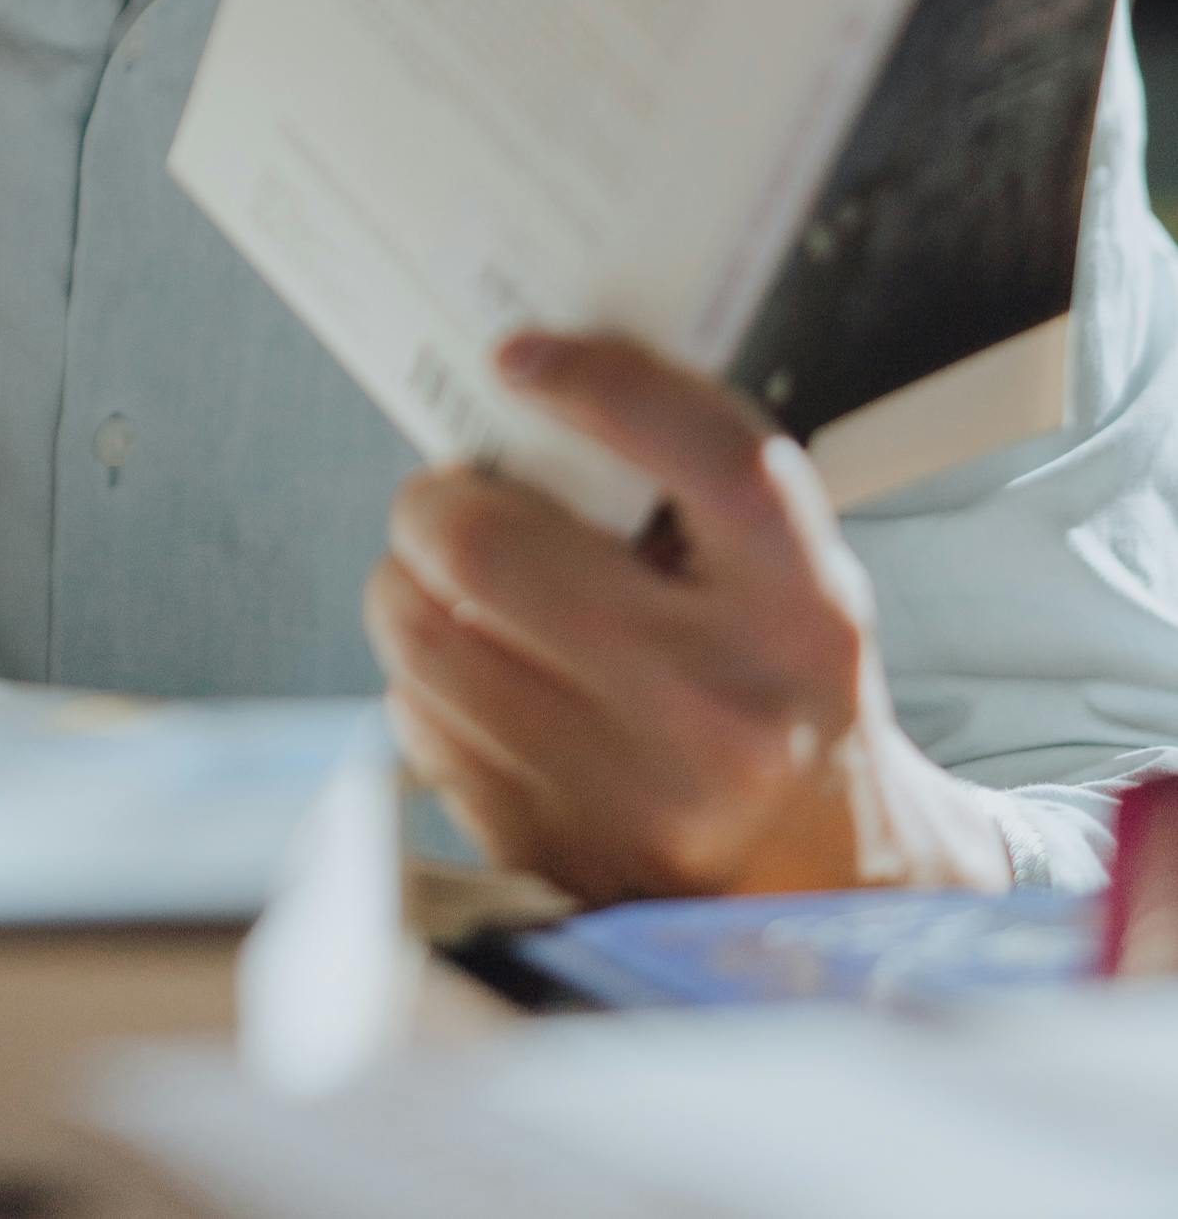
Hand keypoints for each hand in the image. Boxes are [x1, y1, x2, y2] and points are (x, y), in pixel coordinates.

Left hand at [365, 331, 1010, 902]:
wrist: (822, 873)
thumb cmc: (776, 684)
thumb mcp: (784, 572)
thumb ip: (685, 473)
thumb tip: (524, 377)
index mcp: (799, 608)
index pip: (706, 456)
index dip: (596, 384)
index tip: (517, 358)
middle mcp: (722, 704)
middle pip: (489, 548)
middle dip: (436, 501)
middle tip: (447, 495)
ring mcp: (633, 792)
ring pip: (425, 635)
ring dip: (409, 585)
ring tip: (447, 580)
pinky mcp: (555, 853)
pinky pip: (420, 721)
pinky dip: (424, 678)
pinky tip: (475, 673)